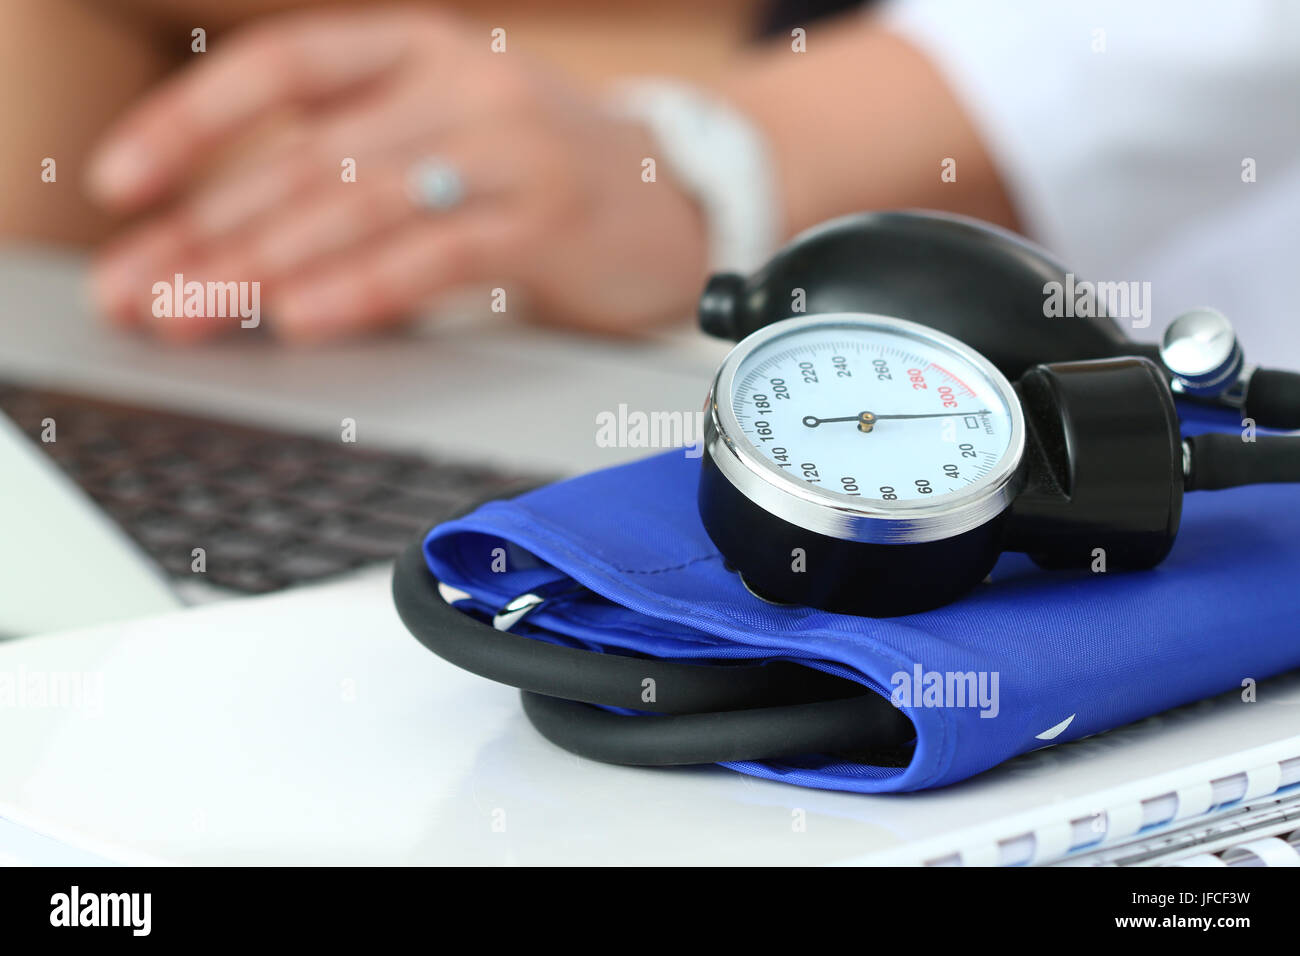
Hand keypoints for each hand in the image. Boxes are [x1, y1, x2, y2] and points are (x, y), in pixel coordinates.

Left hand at [85, 8, 708, 343]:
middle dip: (208, 231)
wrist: (678, 197)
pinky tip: (308, 317)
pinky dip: (367, 286)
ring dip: (268, 263)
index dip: (190, 122)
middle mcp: (456, 85)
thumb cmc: (544, 176)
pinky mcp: (547, 217)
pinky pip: (440, 251)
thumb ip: (354, 171)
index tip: (122, 185)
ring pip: (363, 202)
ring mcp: (506, 146)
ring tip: (199, 312)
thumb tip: (230, 249)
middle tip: (141, 293)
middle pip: (306, 156)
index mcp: (417, 53)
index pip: (281, 69)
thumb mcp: (442, 141)